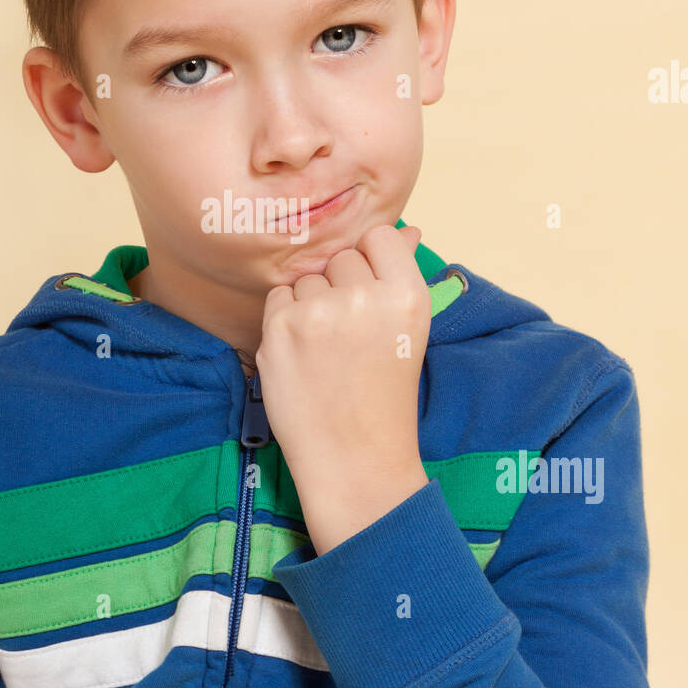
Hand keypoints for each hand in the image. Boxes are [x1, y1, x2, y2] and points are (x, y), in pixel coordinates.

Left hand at [255, 223, 431, 554]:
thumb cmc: (384, 395)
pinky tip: (304, 355)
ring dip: (311, 304)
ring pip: (306, 279)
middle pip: (340, 258)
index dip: (370, 262)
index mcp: (406, 294)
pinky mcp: (280, 328)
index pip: (378, 236)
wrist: (355, 458)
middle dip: (340, 287)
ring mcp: (319, 312)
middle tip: (351, 337)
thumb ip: (402, 274)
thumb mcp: (409, 332)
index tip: (370, 294)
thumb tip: (407, 229)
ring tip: (328, 351)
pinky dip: (285, 320)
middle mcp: (364, 296)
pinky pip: (278, 298)